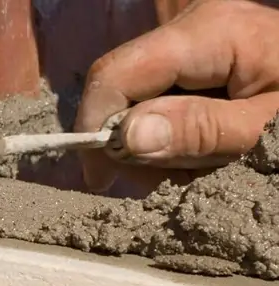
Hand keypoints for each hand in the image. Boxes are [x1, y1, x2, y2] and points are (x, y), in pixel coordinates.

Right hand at [75, 0, 278, 194]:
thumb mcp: (271, 130)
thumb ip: (202, 131)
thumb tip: (125, 138)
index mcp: (211, 32)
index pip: (118, 71)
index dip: (96, 124)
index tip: (100, 180)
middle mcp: (197, 26)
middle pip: (127, 86)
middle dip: (133, 141)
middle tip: (160, 186)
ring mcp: (203, 43)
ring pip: (145, 99)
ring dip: (159, 145)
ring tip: (198, 172)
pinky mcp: (210, 62)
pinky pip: (170, 100)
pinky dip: (179, 137)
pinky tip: (206, 156)